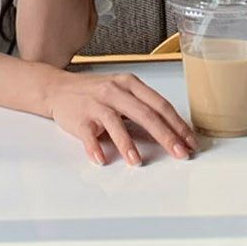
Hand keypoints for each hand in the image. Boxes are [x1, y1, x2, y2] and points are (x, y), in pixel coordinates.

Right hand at [46, 68, 198, 165]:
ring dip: (127, 144)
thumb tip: (172, 132)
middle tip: (179, 153)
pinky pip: (88, 134)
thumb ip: (142, 107)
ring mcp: (95, 103)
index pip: (159, 104)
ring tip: (137, 161)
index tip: (190, 142)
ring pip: (115, 123)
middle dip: (165, 136)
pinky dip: (94, 147)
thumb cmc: (93, 93)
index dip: (177, 124)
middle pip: (144, 114)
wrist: (56, 88)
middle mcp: (114, 91)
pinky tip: (101, 159)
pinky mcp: (78, 117)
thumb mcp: (121, 92)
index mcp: (129, 84)